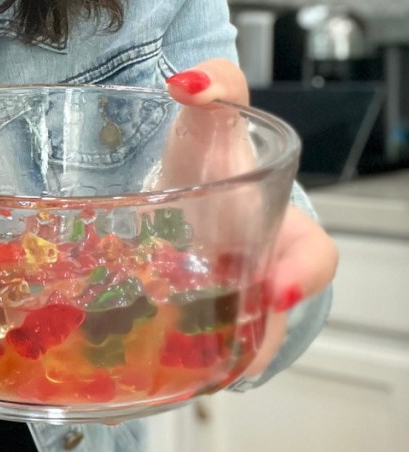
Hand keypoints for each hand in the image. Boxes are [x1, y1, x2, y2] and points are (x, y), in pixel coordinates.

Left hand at [167, 60, 338, 376]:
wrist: (174, 183)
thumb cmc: (208, 154)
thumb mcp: (213, 117)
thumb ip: (215, 84)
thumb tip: (188, 81)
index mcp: (285, 230)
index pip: (315, 260)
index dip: (301, 277)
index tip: (276, 290)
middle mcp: (263, 275)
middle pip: (270, 323)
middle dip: (244, 339)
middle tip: (211, 350)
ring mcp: (229, 305)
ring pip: (229, 350)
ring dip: (204, 362)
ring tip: (169, 369)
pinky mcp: (189, 324)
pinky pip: (190, 356)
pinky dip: (169, 364)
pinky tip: (135, 370)